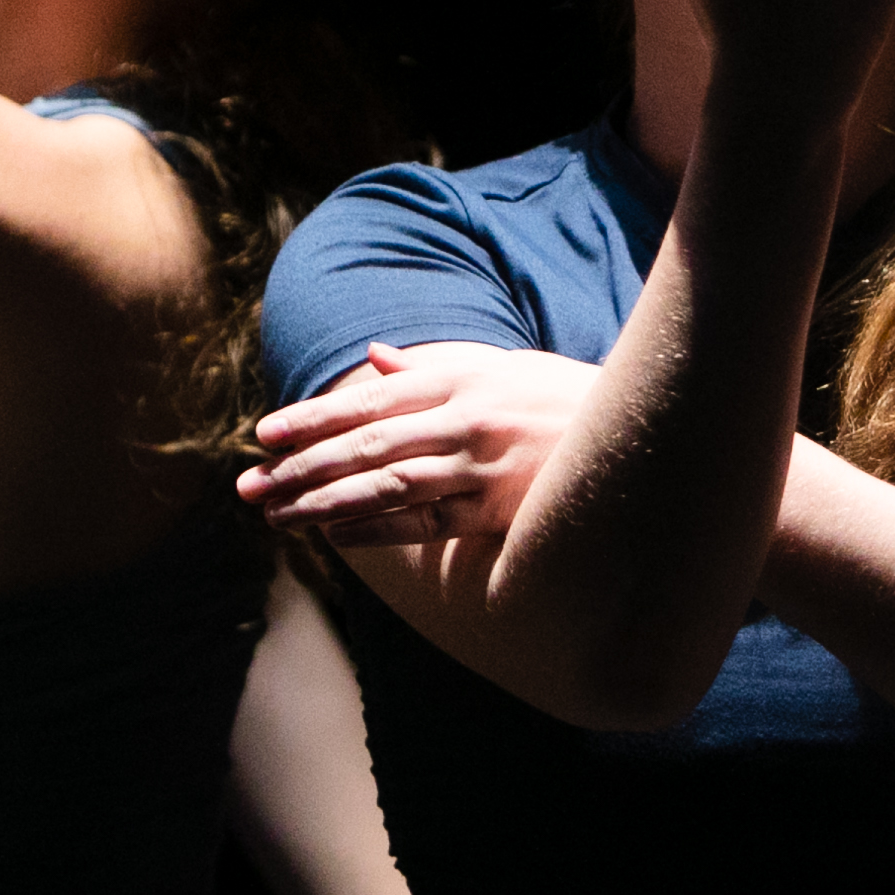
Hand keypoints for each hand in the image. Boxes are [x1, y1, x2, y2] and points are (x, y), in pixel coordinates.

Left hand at [239, 342, 600, 544]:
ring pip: (385, 484)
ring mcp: (482, 464)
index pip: (370, 397)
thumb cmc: (565, 400)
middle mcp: (465, 416)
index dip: (313, 418)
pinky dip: (376, 529)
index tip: (264, 435)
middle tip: (249, 486)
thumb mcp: (503, 367)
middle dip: (301, 466)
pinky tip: (335, 536)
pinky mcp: (499, 507)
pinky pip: (424, 522)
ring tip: (277, 516)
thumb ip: (434, 368)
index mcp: (463, 376)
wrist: (645, 433)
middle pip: (366, 443)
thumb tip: (377, 357)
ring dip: (324, 502)